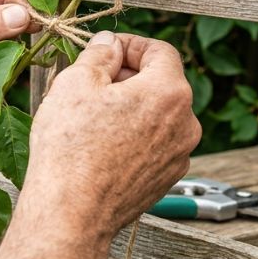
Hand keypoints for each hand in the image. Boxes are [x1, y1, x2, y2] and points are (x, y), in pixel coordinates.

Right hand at [25, 33, 200, 239]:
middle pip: (161, 84)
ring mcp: (178, 156)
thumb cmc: (71, 148)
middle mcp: (186, 125)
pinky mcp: (165, 180)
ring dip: (130, 108)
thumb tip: (110, 44)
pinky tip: (100, 145)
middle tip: (92, 81)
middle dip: (129, 77)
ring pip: (157, 116)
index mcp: (170, 92)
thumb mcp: (76, 83)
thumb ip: (100, 54)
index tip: (107, 50)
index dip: (131, 44)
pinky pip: (153, 145)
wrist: (71, 214)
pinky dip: (133, 137)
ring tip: (91, 116)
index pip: (161, 51)